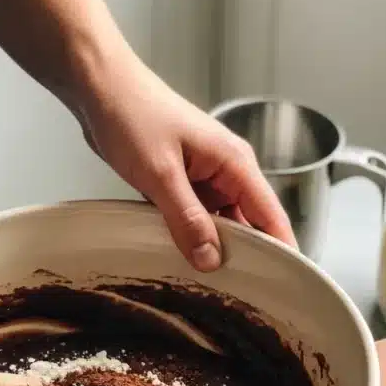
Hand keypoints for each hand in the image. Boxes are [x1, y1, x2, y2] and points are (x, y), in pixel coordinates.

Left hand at [79, 57, 295, 269]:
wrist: (98, 87)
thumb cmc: (132, 113)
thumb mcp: (160, 173)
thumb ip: (187, 218)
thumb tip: (211, 259)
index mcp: (234, 163)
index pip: (271, 215)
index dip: (283, 250)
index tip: (287, 284)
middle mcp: (225, 171)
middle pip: (247, 224)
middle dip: (244, 258)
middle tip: (238, 298)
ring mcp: (201, 178)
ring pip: (218, 224)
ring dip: (212, 249)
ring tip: (209, 286)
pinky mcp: (179, 183)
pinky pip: (192, 218)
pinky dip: (189, 237)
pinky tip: (179, 259)